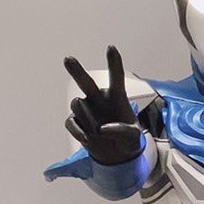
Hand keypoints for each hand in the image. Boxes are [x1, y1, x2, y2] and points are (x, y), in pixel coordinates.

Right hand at [64, 46, 141, 165]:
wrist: (117, 154)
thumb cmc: (129, 139)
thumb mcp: (134, 138)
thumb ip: (123, 131)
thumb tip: (103, 129)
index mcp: (117, 97)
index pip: (116, 77)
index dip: (113, 63)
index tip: (111, 48)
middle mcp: (99, 99)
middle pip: (86, 82)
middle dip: (76, 71)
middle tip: (68, 59)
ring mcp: (86, 110)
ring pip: (78, 105)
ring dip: (88, 119)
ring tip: (100, 133)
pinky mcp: (76, 122)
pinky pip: (72, 123)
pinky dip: (79, 132)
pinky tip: (88, 139)